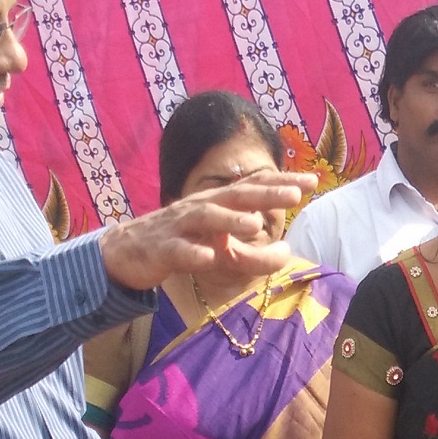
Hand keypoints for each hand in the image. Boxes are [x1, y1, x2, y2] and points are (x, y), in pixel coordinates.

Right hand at [99, 172, 315, 292]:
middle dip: (264, 194)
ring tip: (255, 225)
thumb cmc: (181, 246)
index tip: (312, 181)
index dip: (281, 182)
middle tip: (295, 193)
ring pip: (205, 219)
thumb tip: (286, 254)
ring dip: (230, 221)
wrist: (125, 254)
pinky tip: (207, 257)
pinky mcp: (160, 250)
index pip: (252, 187)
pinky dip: (191, 253)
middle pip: (234, 196)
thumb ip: (254, 254)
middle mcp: (200, 208)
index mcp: (216, 203)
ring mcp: (178, 227)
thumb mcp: (220, 250)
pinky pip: (176, 251)